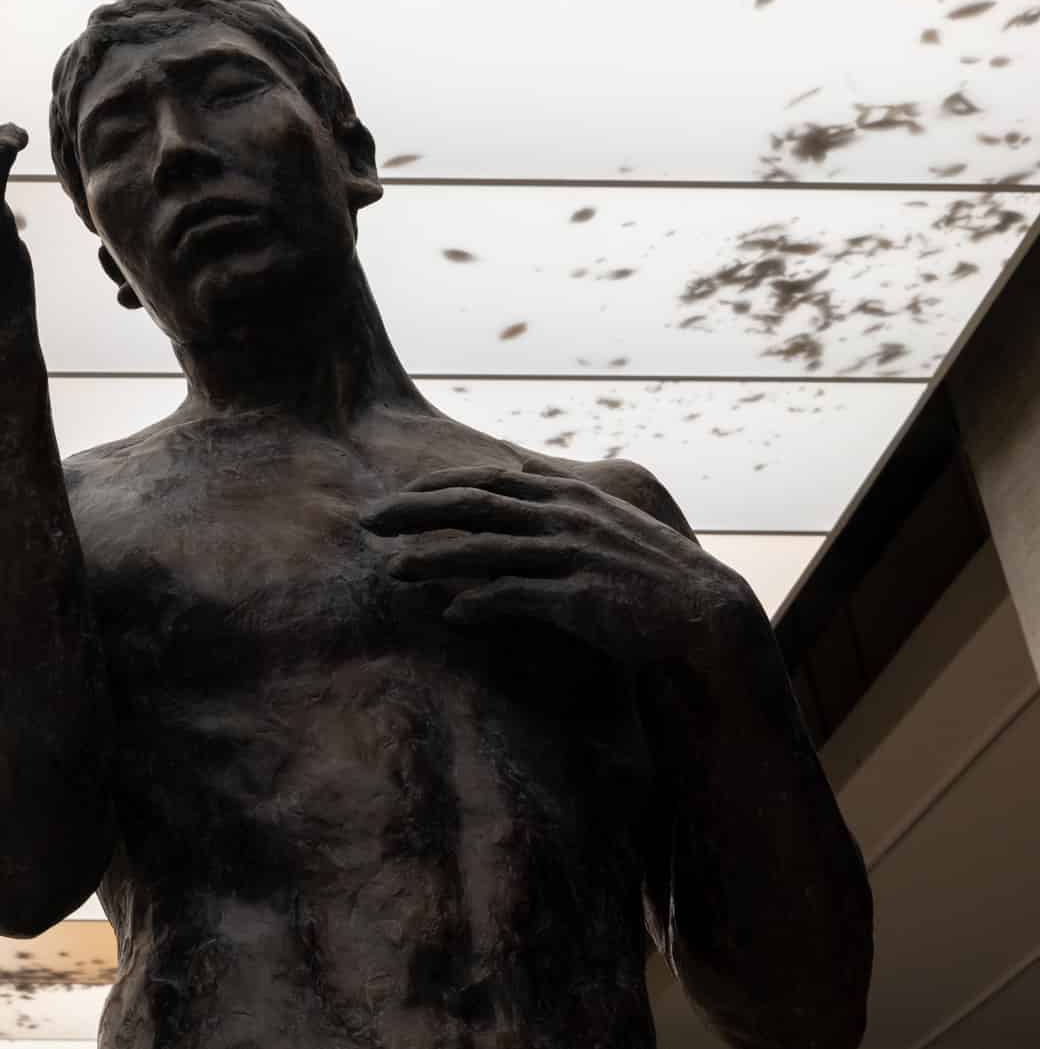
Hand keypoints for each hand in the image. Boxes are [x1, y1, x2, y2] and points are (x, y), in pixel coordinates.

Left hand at [361, 465, 759, 672]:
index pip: (486, 478)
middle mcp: (567, 517)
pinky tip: (451, 616)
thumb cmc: (643, 569)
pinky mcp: (582, 599)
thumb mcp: (599, 512)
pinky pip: (520, 597)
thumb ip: (551, 484)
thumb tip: (507, 454)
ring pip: (487, 550)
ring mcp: (574, 556)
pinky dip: (482, 603)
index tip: (395, 496)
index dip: (435, 485)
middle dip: (414, 511)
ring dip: (433, 560)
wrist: (703, 616)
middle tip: (367, 521)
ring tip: (391, 571)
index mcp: (568, 494)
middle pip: (474, 505)